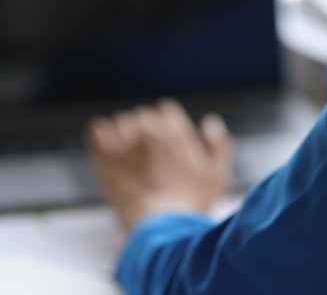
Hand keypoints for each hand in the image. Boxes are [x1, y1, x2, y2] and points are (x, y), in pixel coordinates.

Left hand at [85, 98, 233, 231]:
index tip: (163, 141)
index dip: (164, 125)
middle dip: (143, 131)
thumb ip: (218, 144)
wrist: (160, 228)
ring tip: (126, 156)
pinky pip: (97, 130)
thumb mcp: (217, 176)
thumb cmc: (190, 205)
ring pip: (120, 122)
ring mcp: (126, 142)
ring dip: (122, 134)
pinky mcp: (104, 156)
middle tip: (145, 154)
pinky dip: (100, 135)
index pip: (165, 110)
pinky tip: (104, 147)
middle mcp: (151, 130)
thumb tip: (209, 122)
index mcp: (177, 131)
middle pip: (142, 116)